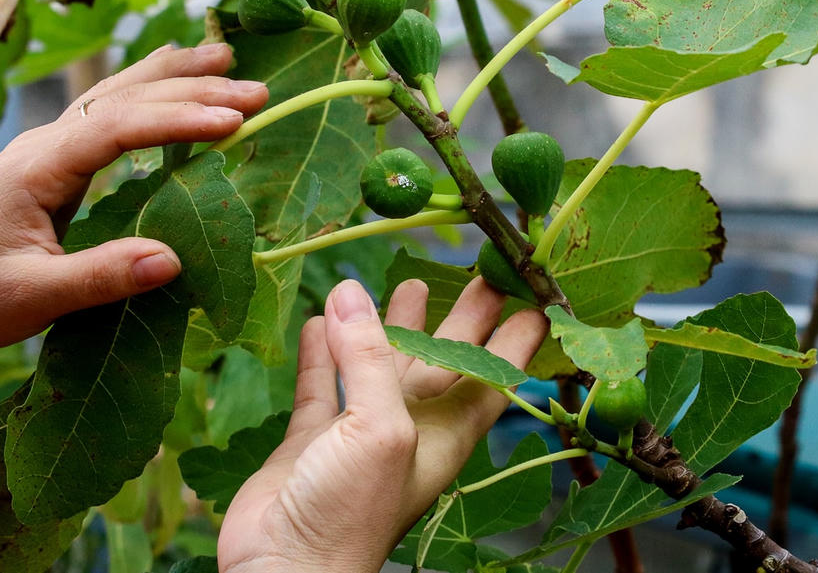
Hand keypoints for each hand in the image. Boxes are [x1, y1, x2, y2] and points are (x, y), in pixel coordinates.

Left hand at [0, 42, 267, 362]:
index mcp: (34, 168)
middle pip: (123, 99)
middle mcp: (42, 145)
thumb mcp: (32, 299)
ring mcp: (48, 149)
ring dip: (173, 77)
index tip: (234, 122)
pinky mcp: (55, 162)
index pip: (115, 128)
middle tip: (259, 93)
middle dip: (192, 91)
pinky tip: (170, 72)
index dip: (177, 121)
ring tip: (227, 59)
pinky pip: (109, 113)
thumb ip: (100, 277)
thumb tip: (173, 259)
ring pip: (116, 96)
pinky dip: (147, 90)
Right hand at [216, 278, 547, 572]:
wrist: (284, 568)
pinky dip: (322, 355)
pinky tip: (321, 323)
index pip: (493, 374)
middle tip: (481, 274)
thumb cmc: (351, 515)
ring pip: (382, 367)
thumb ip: (370, 359)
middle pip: (445, 361)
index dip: (514, 337)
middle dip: (463, 318)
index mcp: (445, 431)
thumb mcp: (380, 429)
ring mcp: (358, 434)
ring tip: (408, 286)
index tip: (533, 295)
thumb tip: (350, 296)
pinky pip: (321, 386)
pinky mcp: (312, 440)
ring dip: (393, 329)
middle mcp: (410, 428)